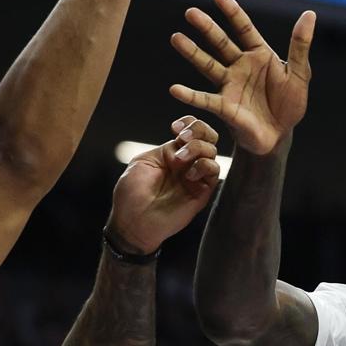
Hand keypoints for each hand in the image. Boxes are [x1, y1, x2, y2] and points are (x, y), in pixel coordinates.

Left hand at [106, 117, 221, 253]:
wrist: (133, 222)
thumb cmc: (132, 194)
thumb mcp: (144, 162)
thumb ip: (166, 149)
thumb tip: (184, 144)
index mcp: (171, 154)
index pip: (190, 131)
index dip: (188, 123)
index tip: (175, 127)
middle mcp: (187, 163)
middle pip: (207, 137)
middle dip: (199, 130)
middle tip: (182, 137)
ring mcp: (195, 177)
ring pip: (212, 151)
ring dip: (197, 148)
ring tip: (179, 160)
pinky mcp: (203, 192)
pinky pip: (214, 171)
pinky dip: (204, 166)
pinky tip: (189, 174)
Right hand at [167, 0, 315, 155]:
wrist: (280, 136)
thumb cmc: (289, 104)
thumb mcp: (300, 74)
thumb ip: (300, 45)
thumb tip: (309, 14)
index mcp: (259, 55)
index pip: (244, 28)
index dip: (232, 13)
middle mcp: (240, 66)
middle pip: (220, 43)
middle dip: (206, 27)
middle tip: (190, 12)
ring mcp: (229, 85)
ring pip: (207, 65)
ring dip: (192, 52)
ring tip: (176, 38)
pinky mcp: (224, 107)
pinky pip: (204, 100)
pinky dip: (190, 95)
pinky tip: (175, 89)